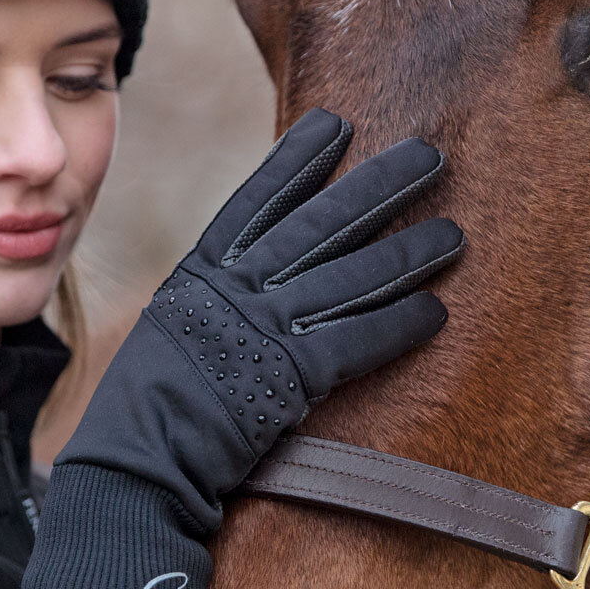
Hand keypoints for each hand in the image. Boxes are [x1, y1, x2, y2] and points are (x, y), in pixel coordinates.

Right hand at [56, 108, 463, 533]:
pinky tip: (435, 312)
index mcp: (202, 274)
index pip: (259, 200)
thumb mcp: (169, 331)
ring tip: (454, 234)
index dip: (300, 160)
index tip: (338, 126)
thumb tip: (245, 279)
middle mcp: (235, 290)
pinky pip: (354, 343)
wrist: (135, 462)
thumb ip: (210, 301)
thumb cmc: (144, 410)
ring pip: (350, 278)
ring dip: (408, 254)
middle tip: (428, 156)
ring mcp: (262, 330)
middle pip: (320, 224)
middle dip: (379, 187)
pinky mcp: (287, 379)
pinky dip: (397, 326)